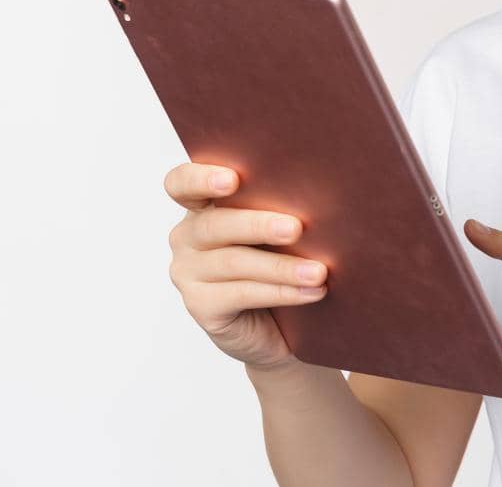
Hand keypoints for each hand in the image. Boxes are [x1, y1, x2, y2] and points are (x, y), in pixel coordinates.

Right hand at [163, 161, 328, 369]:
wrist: (279, 323)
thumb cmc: (282, 258)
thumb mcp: (280, 229)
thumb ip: (282, 206)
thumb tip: (319, 194)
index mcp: (203, 205)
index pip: (182, 183)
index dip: (201, 178)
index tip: (233, 179)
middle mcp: (188, 236)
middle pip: (215, 224)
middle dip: (258, 225)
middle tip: (295, 229)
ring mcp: (188, 272)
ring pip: (234, 262)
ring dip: (281, 267)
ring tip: (318, 271)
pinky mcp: (200, 305)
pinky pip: (242, 294)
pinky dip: (282, 291)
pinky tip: (312, 291)